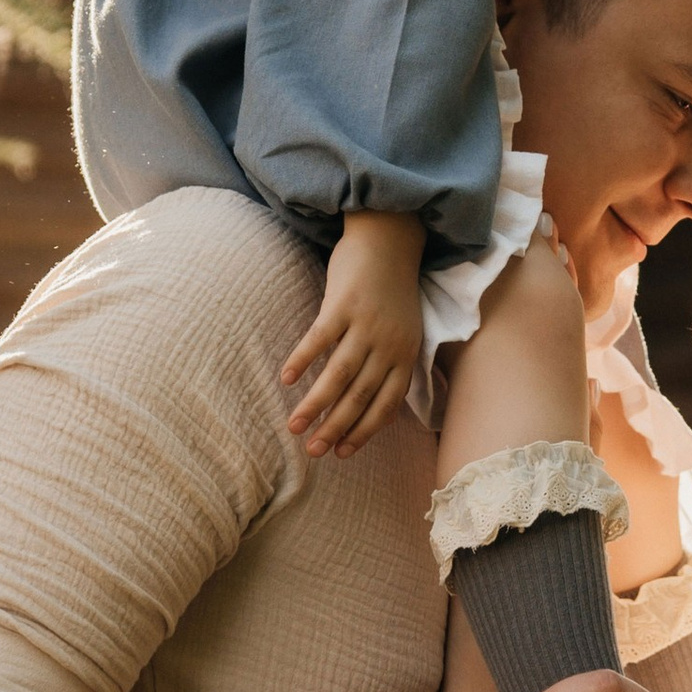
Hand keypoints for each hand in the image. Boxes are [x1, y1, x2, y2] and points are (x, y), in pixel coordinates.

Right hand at [282, 212, 425, 454]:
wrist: (391, 238)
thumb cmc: (393, 289)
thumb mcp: (405, 330)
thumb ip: (392, 364)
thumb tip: (375, 404)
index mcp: (405, 355)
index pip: (385, 406)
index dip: (364, 432)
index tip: (342, 454)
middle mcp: (388, 344)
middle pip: (359, 396)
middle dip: (335, 428)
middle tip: (313, 451)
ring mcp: (365, 324)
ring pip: (338, 375)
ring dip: (314, 405)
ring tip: (293, 427)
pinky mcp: (343, 304)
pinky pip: (319, 340)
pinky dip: (302, 361)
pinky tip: (286, 380)